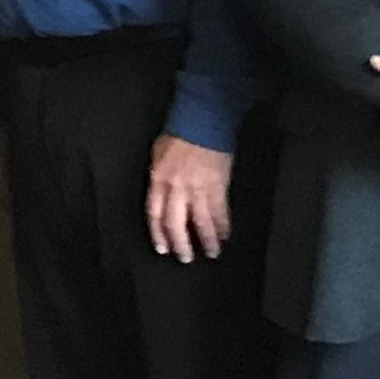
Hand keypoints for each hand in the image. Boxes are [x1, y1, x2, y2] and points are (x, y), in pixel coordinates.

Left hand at [145, 135, 233, 262]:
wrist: (202, 121)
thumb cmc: (179, 134)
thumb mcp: (158, 155)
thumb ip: (158, 177)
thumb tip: (160, 193)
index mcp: (158, 179)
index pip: (154, 214)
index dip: (158, 234)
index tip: (163, 248)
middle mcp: (176, 188)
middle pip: (175, 224)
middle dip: (180, 244)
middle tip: (185, 258)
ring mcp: (197, 189)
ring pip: (200, 223)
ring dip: (206, 241)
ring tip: (211, 253)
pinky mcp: (217, 187)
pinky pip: (219, 213)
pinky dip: (223, 227)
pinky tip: (225, 236)